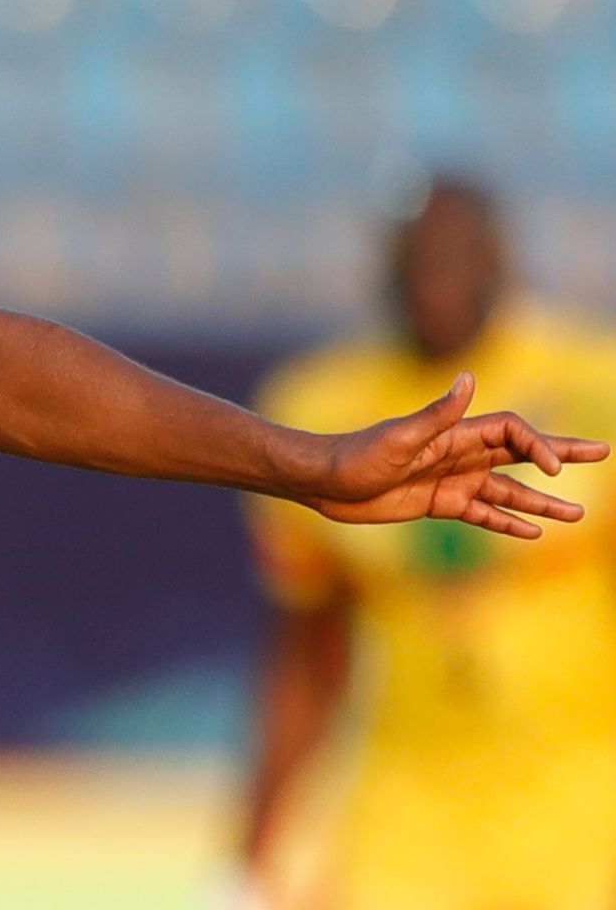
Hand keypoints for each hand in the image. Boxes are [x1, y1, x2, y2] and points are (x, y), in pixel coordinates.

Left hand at [295, 376, 604, 535]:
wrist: (322, 483)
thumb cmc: (355, 456)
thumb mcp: (397, 437)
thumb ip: (438, 413)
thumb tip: (468, 377)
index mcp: (457, 434)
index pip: (512, 433)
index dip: (537, 446)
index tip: (554, 468)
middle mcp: (462, 455)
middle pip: (523, 454)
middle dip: (561, 454)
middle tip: (602, 452)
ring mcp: (452, 481)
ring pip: (509, 492)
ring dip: (542, 502)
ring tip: (577, 514)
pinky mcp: (438, 505)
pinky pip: (482, 515)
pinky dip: (507, 523)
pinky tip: (534, 532)